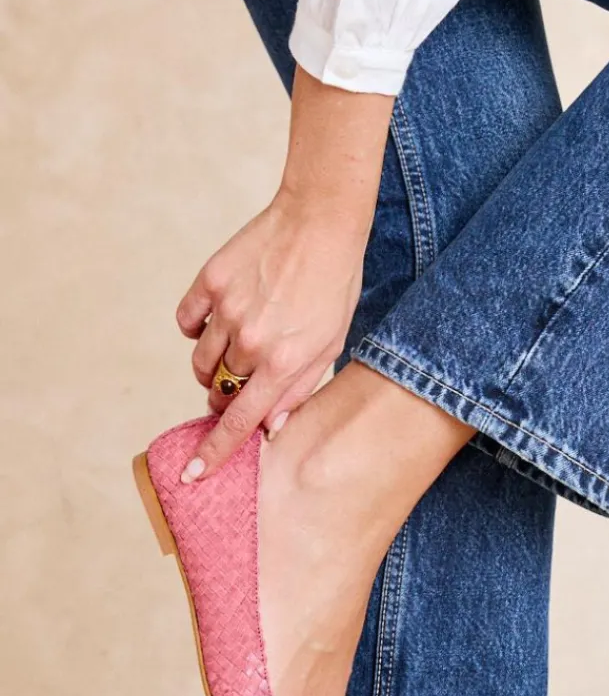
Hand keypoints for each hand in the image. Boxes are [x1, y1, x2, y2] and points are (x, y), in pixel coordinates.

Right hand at [173, 68, 393, 481]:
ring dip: (212, 365)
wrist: (321, 221)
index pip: (241, 421)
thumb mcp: (331, 344)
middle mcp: (253, 341)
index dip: (216, 451)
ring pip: (200, 361)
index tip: (193, 473)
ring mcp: (228, 310)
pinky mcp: (210, 281)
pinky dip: (197, 328)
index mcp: (286, 363)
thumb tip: (270, 428)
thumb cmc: (334, 286)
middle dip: (226, 396)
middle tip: (243, 380)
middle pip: (218, 391)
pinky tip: (221, 317)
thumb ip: (300, 388)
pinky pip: (187, 322)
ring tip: (237, 346)